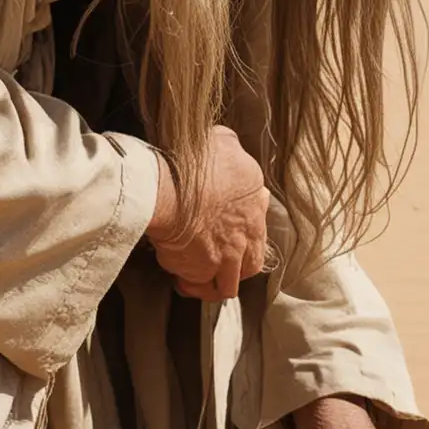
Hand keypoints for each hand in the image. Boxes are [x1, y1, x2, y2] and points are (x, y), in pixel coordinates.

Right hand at [146, 126, 269, 302]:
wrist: (169, 191)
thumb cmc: (191, 162)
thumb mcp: (220, 140)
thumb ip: (229, 146)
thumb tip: (228, 144)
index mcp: (254, 199)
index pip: (259, 217)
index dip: (244, 225)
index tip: (230, 227)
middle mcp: (248, 231)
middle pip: (253, 259)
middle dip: (239, 263)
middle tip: (222, 262)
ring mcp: (229, 255)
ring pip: (232, 281)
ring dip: (218, 281)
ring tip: (202, 279)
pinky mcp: (206, 271)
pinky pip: (203, 288)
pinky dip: (194, 288)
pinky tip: (182, 282)